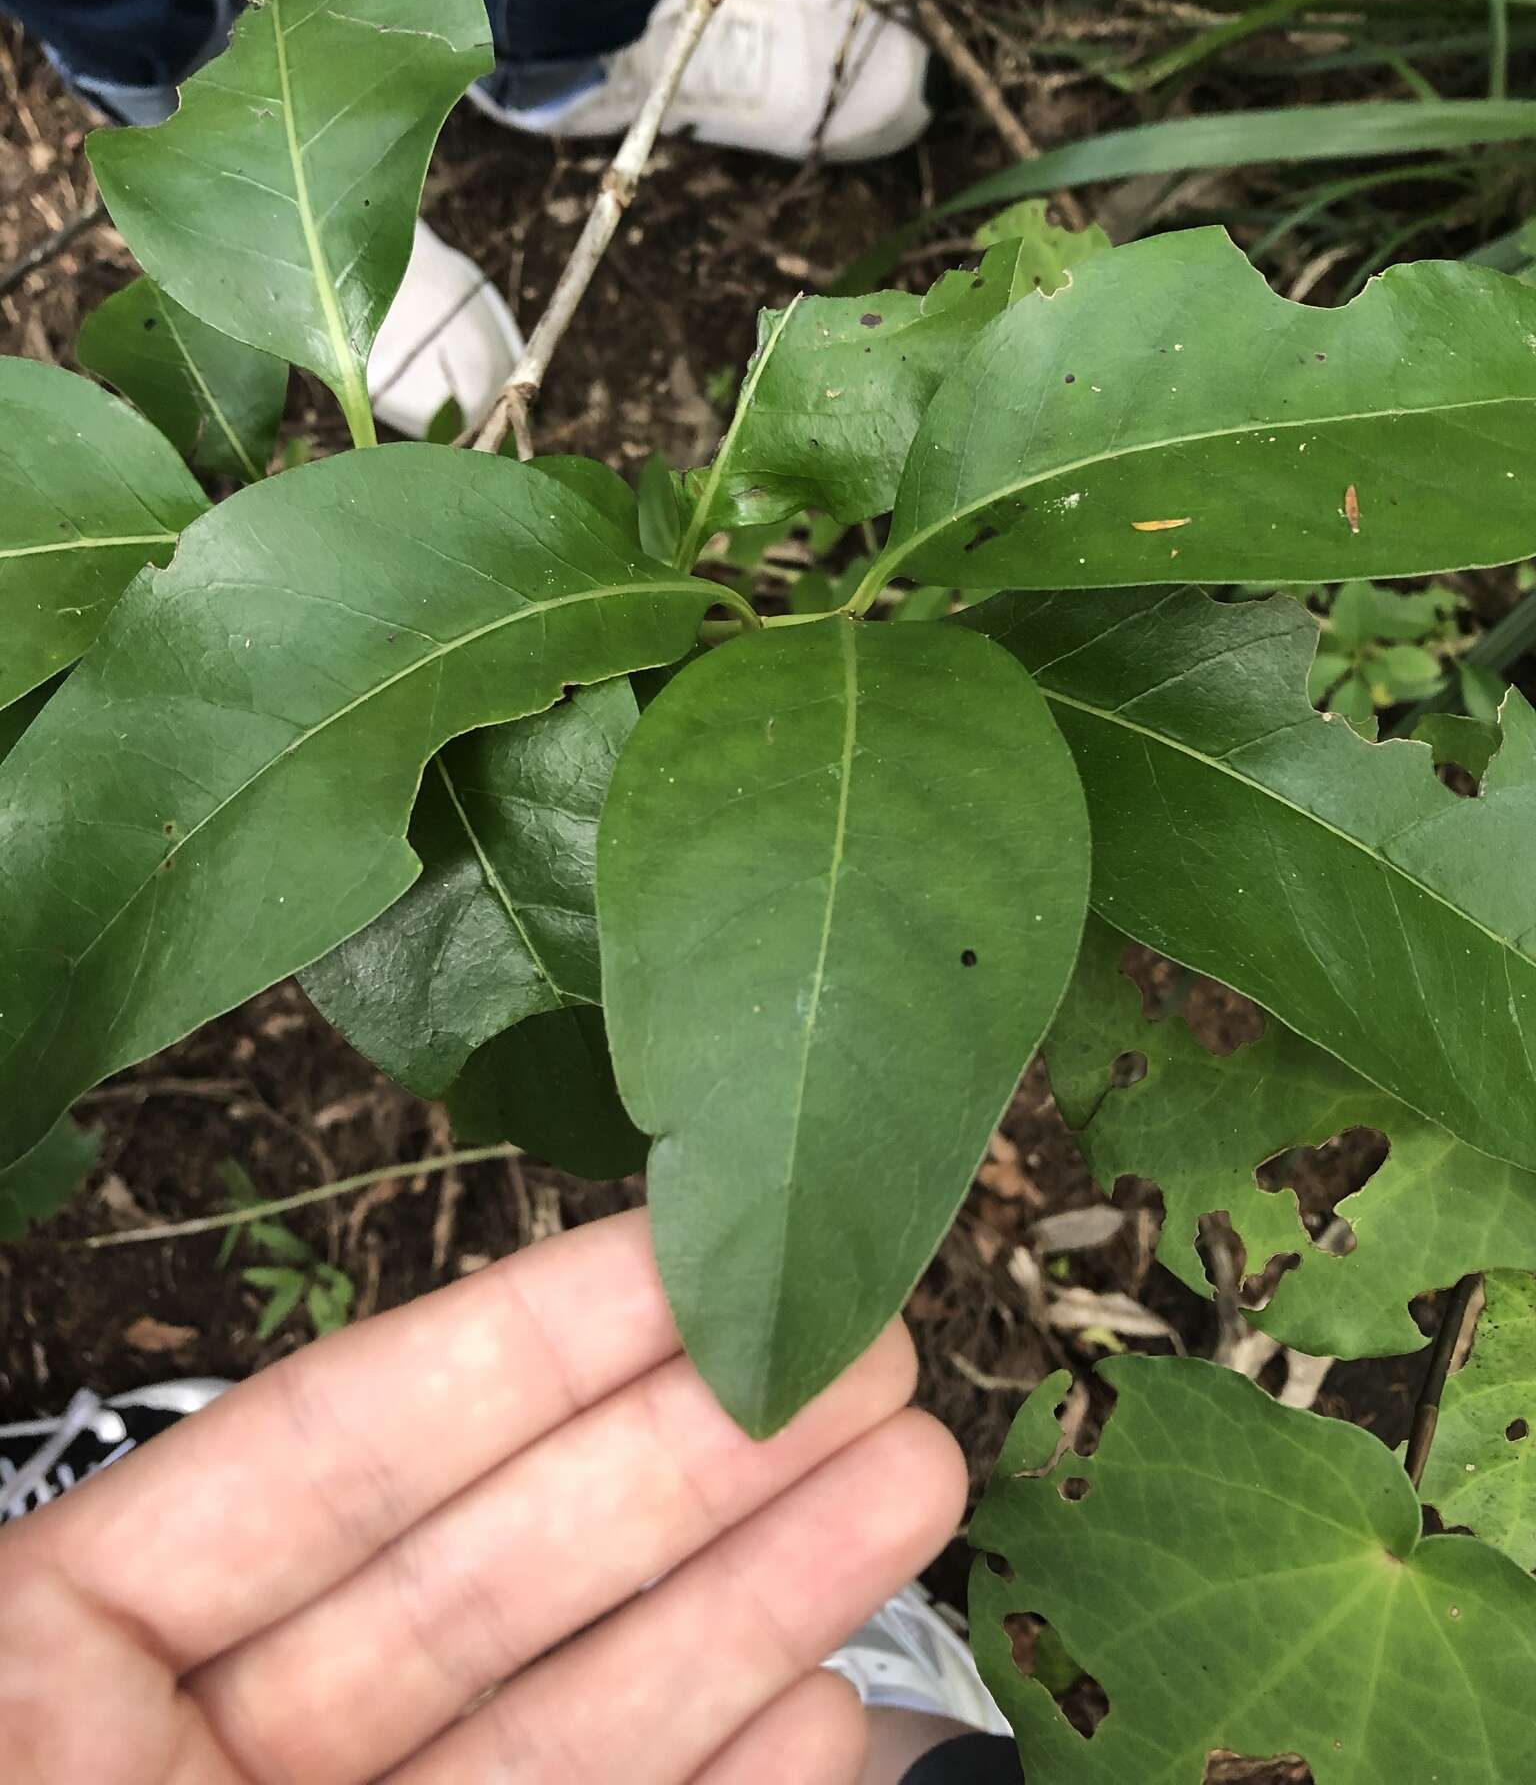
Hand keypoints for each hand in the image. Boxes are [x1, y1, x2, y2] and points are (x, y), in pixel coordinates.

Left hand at [1, 1208, 963, 1781]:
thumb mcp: (17, 1716)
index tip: (694, 1243)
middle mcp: (219, 1750)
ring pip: (576, 1717)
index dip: (526, 1342)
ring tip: (911, 1479)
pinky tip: (829, 1705)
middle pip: (495, 1569)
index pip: (337, 1449)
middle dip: (689, 1449)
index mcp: (64, 1659)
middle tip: (868, 1339)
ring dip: (754, 1600)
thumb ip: (185, 1555)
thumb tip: (367, 1414)